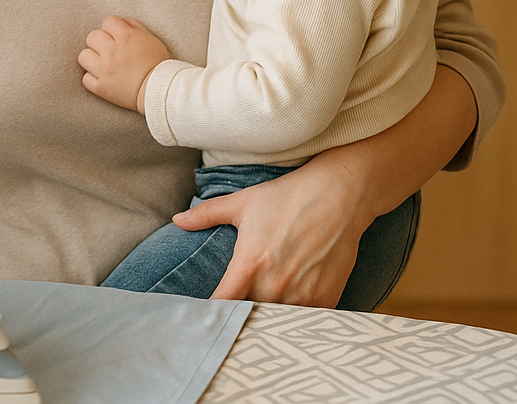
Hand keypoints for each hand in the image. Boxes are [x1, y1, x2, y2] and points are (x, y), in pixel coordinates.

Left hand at [77, 16, 168, 111]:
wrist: (160, 90)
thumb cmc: (158, 64)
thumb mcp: (151, 39)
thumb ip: (135, 27)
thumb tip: (122, 22)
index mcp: (126, 37)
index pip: (108, 21)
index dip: (113, 28)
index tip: (118, 36)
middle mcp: (112, 52)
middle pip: (92, 36)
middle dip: (100, 41)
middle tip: (109, 49)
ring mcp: (105, 70)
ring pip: (84, 56)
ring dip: (92, 58)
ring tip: (102, 63)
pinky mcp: (101, 88)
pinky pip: (86, 79)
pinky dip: (93, 78)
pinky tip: (103, 78)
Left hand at [173, 154, 373, 305]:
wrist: (339, 195)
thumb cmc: (287, 196)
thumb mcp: (243, 202)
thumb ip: (206, 215)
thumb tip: (177, 220)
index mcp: (249, 264)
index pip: (221, 305)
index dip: (209, 314)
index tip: (204, 316)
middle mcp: (275, 285)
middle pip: (247, 316)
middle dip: (239, 314)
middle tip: (234, 311)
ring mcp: (302, 296)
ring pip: (275, 321)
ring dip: (266, 317)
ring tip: (261, 309)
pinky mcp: (325, 300)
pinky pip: (303, 321)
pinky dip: (294, 317)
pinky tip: (290, 305)